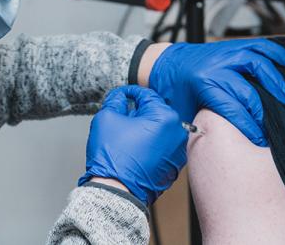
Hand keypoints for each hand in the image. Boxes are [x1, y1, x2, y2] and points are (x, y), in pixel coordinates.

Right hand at [78, 86, 187, 205]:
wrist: (116, 192)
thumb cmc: (113, 158)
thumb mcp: (107, 117)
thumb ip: (115, 100)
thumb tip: (121, 96)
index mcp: (165, 117)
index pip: (147, 95)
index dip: (131, 93)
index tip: (122, 95)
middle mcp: (177, 133)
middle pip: (156, 112)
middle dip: (139, 111)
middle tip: (122, 116)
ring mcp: (178, 152)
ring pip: (160, 130)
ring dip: (146, 128)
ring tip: (127, 135)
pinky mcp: (174, 166)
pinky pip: (163, 147)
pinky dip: (151, 144)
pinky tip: (135, 149)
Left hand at [148, 38, 284, 146]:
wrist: (163, 64)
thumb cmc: (173, 90)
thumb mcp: (182, 113)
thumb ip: (202, 126)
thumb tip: (222, 146)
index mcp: (202, 83)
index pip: (233, 108)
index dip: (250, 127)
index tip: (261, 140)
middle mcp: (215, 66)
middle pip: (249, 88)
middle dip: (267, 107)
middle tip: (283, 118)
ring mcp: (225, 52)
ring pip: (258, 59)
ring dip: (278, 76)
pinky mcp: (230, 45)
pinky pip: (258, 44)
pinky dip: (276, 51)